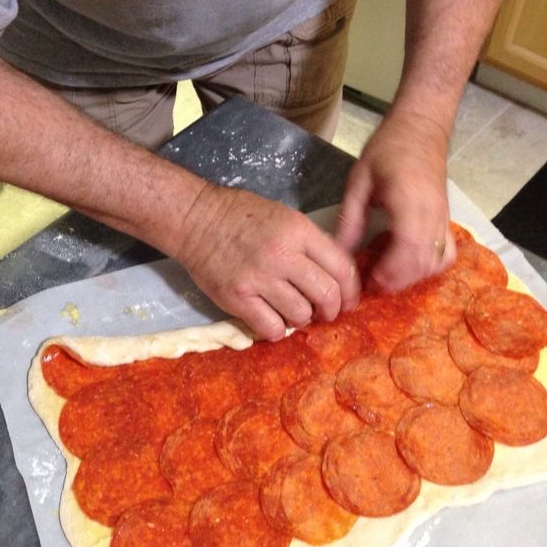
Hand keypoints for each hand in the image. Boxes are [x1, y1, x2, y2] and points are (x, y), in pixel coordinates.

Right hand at [176, 185, 359, 339]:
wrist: (195, 218)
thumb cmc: (240, 216)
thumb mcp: (285, 217)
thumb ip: (311, 243)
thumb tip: (336, 276)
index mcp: (299, 231)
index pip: (342, 268)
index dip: (351, 291)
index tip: (348, 301)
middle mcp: (282, 255)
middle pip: (326, 295)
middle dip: (332, 310)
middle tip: (325, 313)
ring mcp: (258, 278)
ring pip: (301, 314)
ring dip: (303, 319)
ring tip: (294, 313)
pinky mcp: (237, 298)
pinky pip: (271, 327)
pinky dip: (277, 330)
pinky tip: (272, 320)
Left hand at [334, 111, 455, 292]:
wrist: (421, 125)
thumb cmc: (388, 147)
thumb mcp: (359, 178)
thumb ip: (350, 216)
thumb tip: (340, 251)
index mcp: (409, 200)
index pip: (408, 247)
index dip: (390, 271)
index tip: (368, 280)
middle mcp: (432, 213)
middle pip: (422, 261)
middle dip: (397, 280)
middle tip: (372, 284)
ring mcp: (443, 217)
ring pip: (436, 261)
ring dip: (412, 276)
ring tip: (387, 276)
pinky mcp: (447, 218)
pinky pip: (447, 252)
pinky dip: (430, 266)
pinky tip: (410, 265)